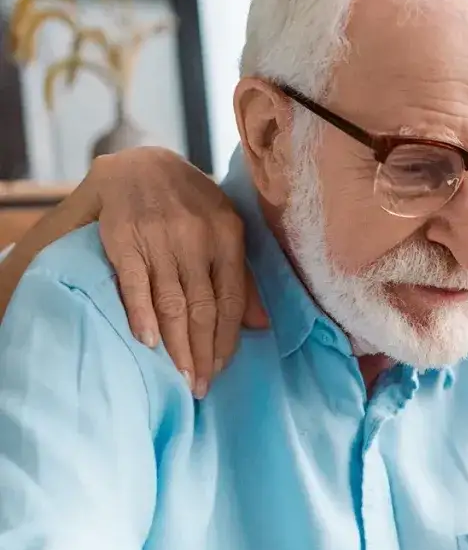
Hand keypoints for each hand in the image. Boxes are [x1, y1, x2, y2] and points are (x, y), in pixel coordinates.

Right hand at [88, 147, 267, 396]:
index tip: (220, 371)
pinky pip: (135, 282)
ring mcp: (159, 237)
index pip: (230, 299)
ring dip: (176, 344)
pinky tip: (148, 342)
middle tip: (200, 387)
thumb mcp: (223, 229)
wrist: (137, 162)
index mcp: (227, 236)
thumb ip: (240, 276)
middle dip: (202, 351)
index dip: (226, 339)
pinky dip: (141, 314)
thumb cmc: (189, 204)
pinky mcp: (123, 237)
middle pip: (201, 307)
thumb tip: (262, 325)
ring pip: (172, 301)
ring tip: (179, 376)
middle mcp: (196, 237)